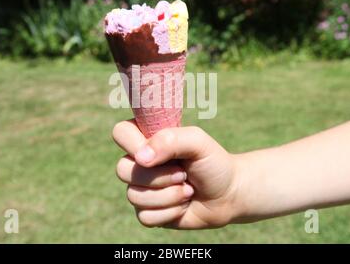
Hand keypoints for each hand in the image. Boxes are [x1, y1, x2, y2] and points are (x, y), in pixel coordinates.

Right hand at [112, 120, 244, 228]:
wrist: (228, 194)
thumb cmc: (213, 163)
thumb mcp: (198, 142)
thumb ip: (170, 140)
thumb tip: (140, 158)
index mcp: (148, 138)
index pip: (121, 133)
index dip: (134, 144)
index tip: (158, 152)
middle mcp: (140, 162)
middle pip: (122, 169)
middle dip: (159, 176)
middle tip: (182, 173)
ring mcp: (142, 187)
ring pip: (133, 195)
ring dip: (168, 195)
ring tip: (188, 189)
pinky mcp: (147, 211)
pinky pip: (144, 216)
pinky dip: (169, 212)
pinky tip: (183, 205)